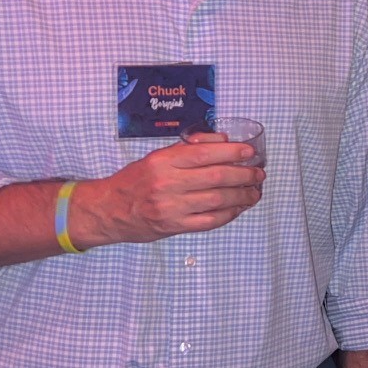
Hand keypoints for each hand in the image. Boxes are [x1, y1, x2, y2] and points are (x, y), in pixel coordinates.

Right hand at [69, 140, 263, 246]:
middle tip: (258, 173)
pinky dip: (229, 214)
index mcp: (164, 161)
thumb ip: (189, 148)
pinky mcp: (174, 227)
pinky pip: (210, 221)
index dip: (232, 152)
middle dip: (244, 175)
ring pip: (218, 200)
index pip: (205, 153)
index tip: (250, 152)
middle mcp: (167, 183)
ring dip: (242, 196)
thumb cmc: (136, 180)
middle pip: (217, 177)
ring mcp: (171, 207)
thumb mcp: (157, 157)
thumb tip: (223, 141)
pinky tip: (239, 207)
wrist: (109, 210)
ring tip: (254, 192)